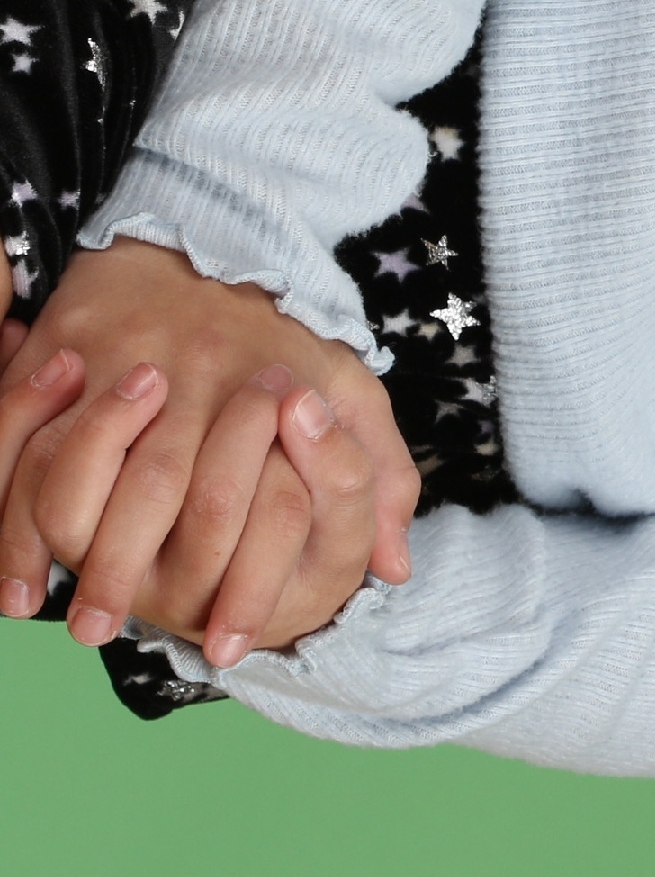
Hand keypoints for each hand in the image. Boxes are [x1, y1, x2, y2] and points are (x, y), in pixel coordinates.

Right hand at [0, 241, 416, 658]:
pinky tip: (18, 577)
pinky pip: (19, 442)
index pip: (252, 500)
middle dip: (138, 573)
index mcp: (267, 396)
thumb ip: (376, 475)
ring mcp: (118, 367)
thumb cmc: (287, 334)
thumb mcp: (353, 390)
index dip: (246, 578)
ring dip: (71, 553)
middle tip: (125, 636)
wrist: (209, 234)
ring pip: (82, 473)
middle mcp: (191, 384)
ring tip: (77, 619)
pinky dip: (9, 509)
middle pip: (158, 492)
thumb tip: (394, 565)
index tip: (232, 642)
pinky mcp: (61, 353)